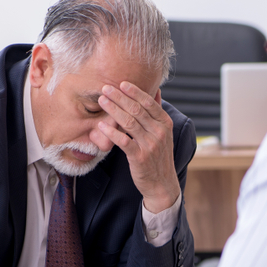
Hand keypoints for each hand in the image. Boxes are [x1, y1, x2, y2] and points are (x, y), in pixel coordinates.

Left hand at [90, 82, 179, 213]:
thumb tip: (156, 90)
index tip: (121, 83)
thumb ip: (157, 112)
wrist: (162, 183)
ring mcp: (150, 145)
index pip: (148, 102)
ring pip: (129, 122)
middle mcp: (159, 132)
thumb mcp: (164, 133)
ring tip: (102, 101)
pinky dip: (112, 132)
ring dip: (113, 110)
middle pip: (137, 110)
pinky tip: (101, 125)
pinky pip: (123, 141)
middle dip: (120, 97)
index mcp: (165, 123)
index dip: (134, 91)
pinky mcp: (139, 157)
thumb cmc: (158, 155)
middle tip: (105, 88)